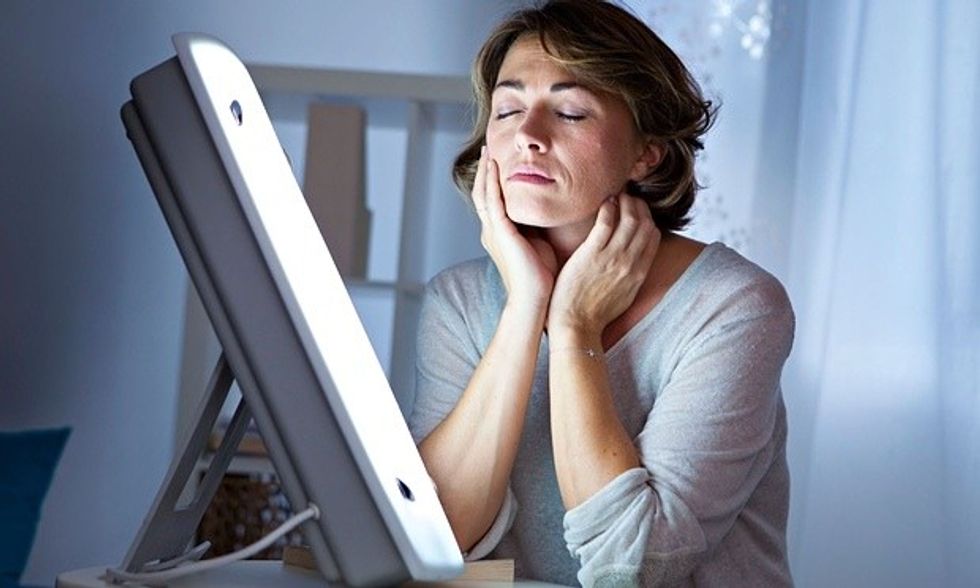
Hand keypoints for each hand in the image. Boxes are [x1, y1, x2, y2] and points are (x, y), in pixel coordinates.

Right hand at [473, 146, 556, 312]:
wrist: (534, 301)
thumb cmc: (540, 278)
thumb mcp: (538, 244)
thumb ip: (538, 227)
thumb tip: (552, 212)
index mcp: (499, 234)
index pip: (492, 201)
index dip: (493, 181)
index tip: (498, 162)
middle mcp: (491, 231)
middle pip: (482, 193)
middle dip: (485, 171)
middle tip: (487, 151)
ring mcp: (493, 231)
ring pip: (484, 193)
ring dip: (486, 171)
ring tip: (488, 152)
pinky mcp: (500, 232)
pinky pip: (493, 201)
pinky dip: (492, 182)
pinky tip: (496, 166)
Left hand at [547, 193, 659, 338]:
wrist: (576, 326)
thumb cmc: (594, 313)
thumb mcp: (624, 296)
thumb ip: (631, 276)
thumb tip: (632, 262)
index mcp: (639, 273)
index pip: (654, 236)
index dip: (648, 218)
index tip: (638, 210)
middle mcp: (630, 263)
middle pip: (645, 223)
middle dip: (638, 205)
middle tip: (628, 197)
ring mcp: (612, 258)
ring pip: (629, 218)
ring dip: (625, 201)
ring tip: (617, 195)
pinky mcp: (592, 255)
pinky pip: (605, 223)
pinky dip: (608, 207)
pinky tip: (604, 202)